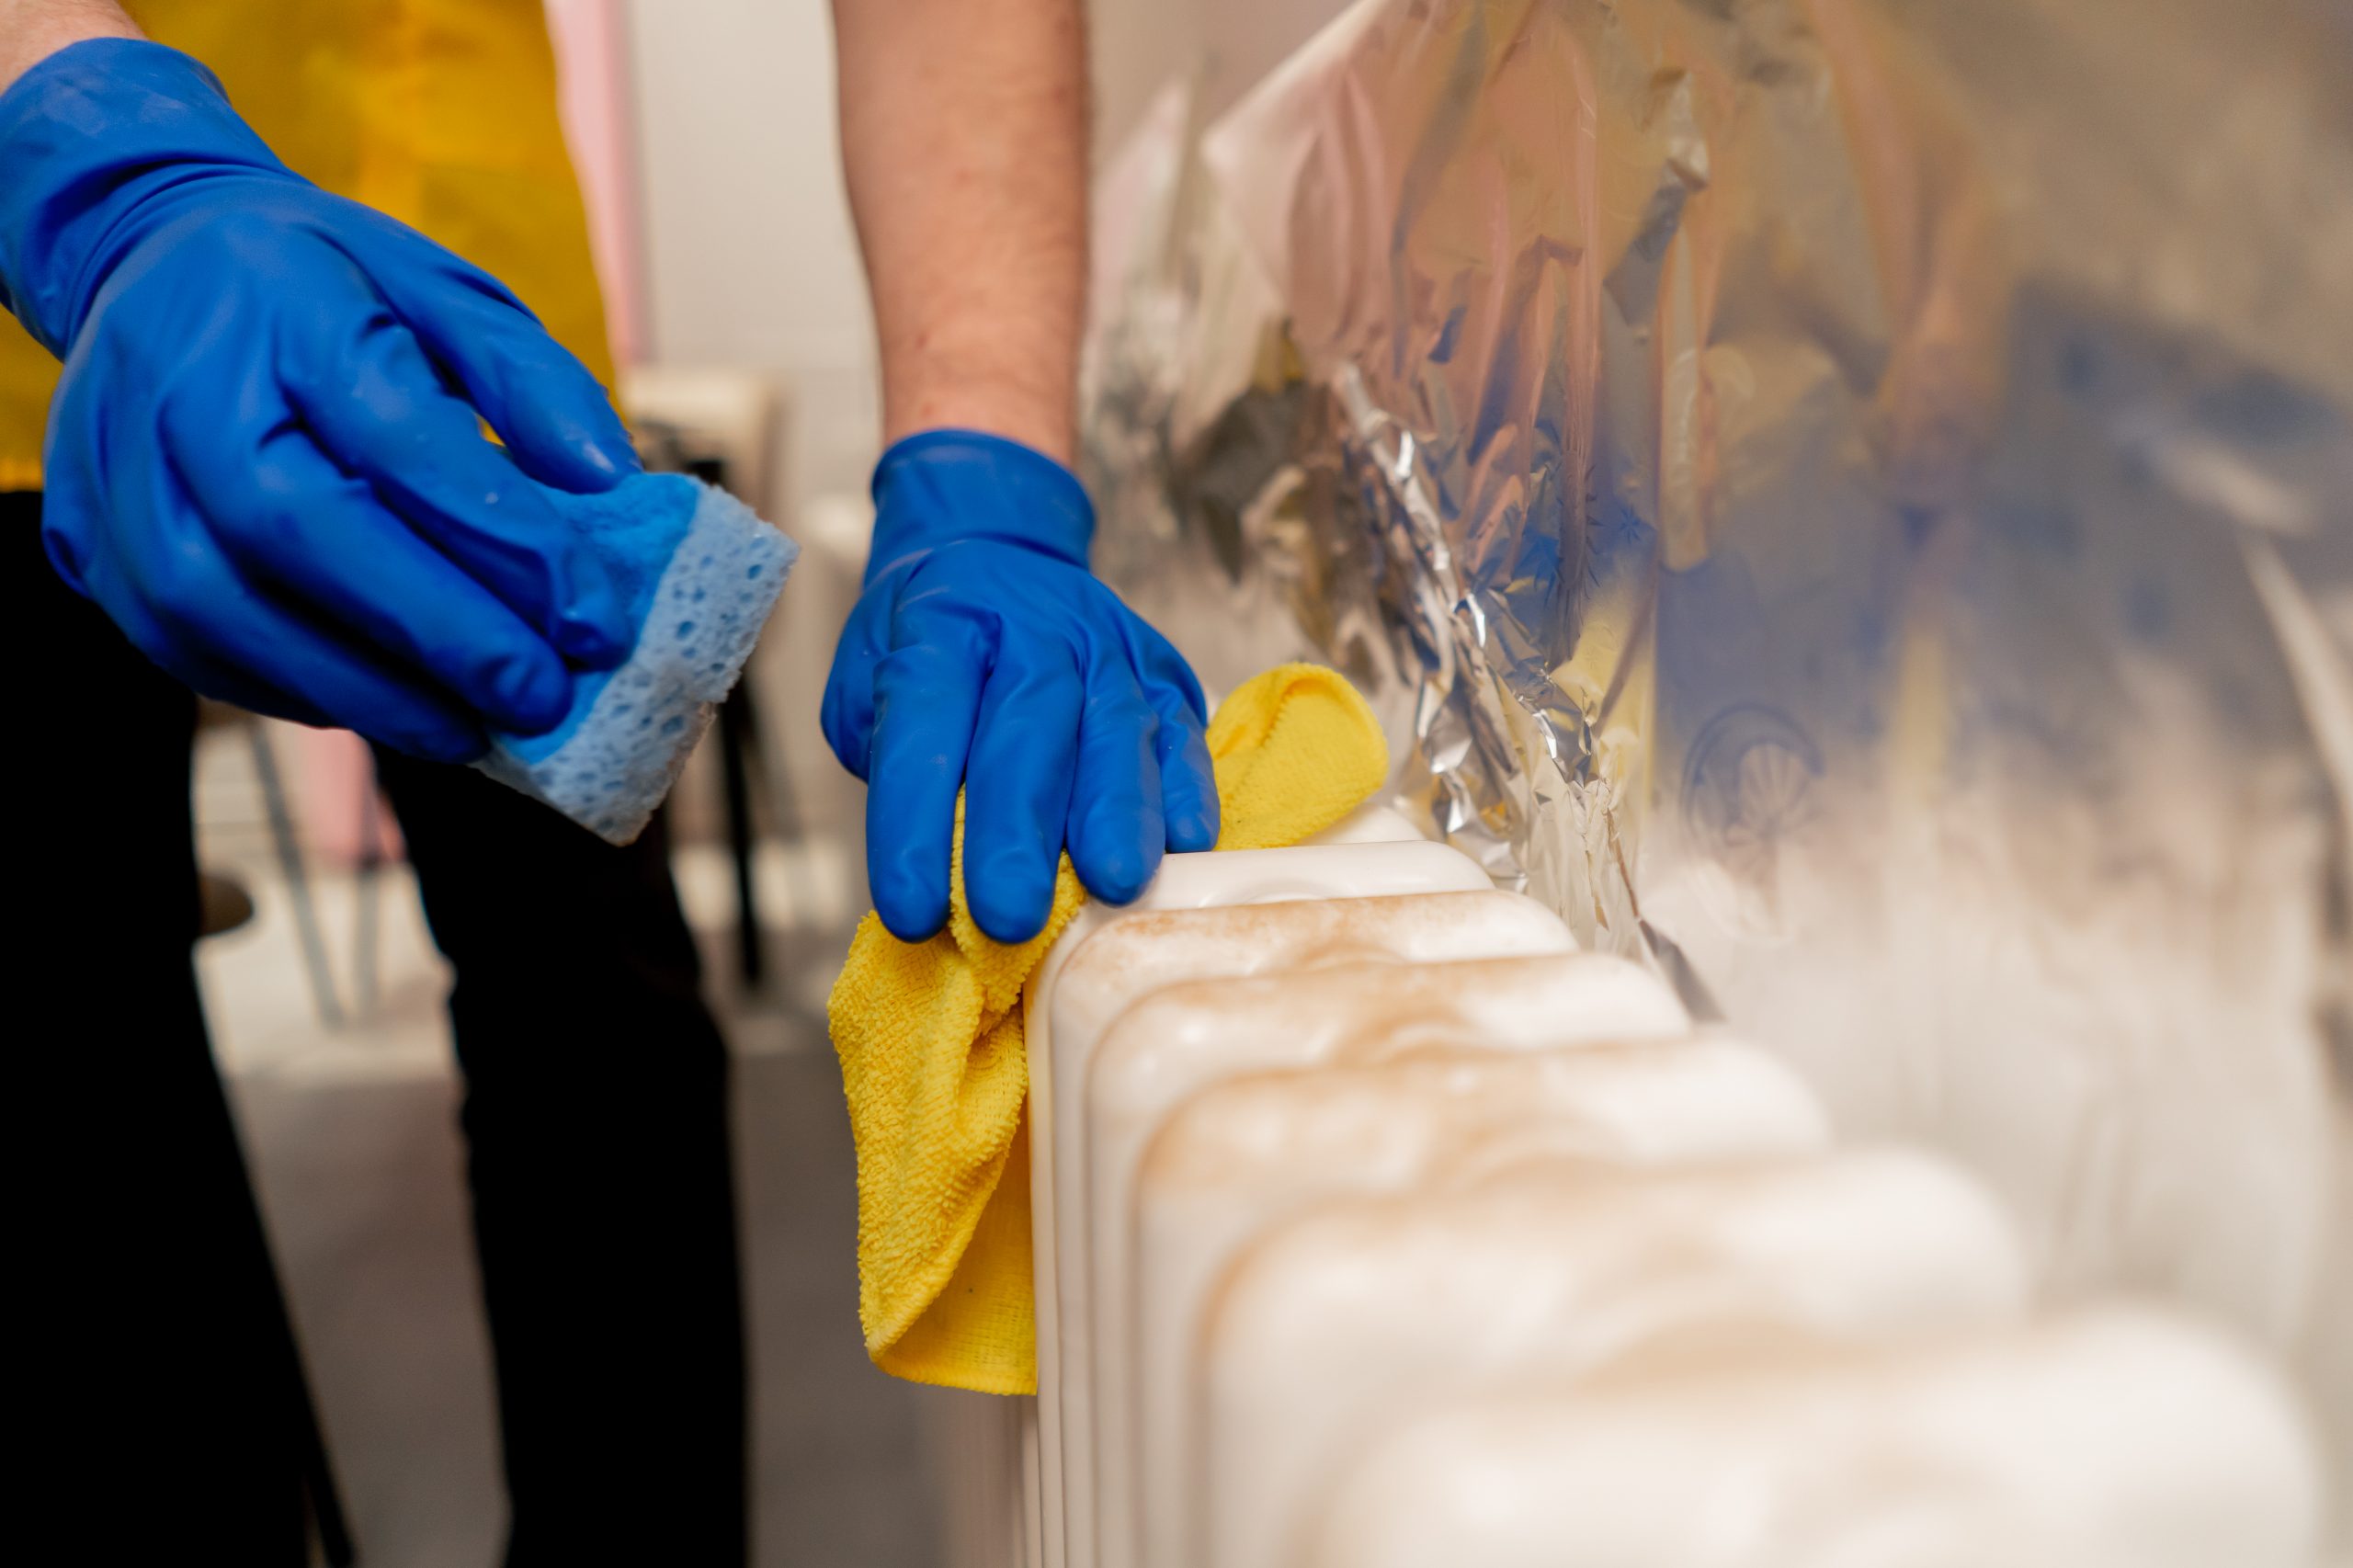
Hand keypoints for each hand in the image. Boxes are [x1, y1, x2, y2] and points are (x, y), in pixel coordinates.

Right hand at [0, 40, 639, 760]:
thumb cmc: (330, 289)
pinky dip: (298, 691)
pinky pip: (189, 647)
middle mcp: (180, 386)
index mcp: (283, 302)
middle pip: (296, 529)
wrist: (154, 260)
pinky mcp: (91, 546)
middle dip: (434, 631)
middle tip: (540, 698)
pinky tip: (387, 705)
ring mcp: (115, 471)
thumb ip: (533, 384)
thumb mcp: (447, 292)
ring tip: (473, 728)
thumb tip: (615, 487)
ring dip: (363, 688)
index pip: (397, 434)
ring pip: (222, 609)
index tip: (593, 621)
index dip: (503, 538)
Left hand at [822, 430, 1218, 943]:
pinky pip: (1181, 732)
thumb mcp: (868, 685)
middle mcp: (1031, 630)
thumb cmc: (930, 647)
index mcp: (942, 628)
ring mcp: (1107, 648)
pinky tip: (1183, 845)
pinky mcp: (1163, 672)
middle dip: (1017, 830)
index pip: (924, 723)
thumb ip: (890, 762)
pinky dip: (1186, 791)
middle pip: (1027, 730)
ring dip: (1115, 815)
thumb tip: (930, 869)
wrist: (996, 560)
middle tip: (1009, 914)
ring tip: (1112, 885)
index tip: (911, 910)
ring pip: (1116, 731)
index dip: (913, 820)